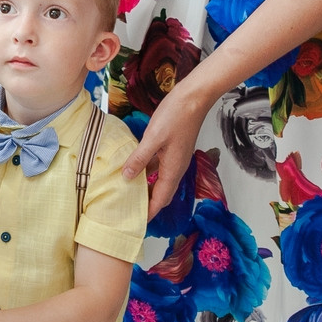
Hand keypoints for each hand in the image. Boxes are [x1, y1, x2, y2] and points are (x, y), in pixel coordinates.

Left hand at [123, 85, 211, 216]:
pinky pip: (158, 166)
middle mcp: (176, 167)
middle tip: (130, 211)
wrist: (195, 97)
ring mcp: (175, 158)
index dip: (149, 213)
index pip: (161, 199)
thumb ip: (140, 158)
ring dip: (147, 188)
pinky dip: (147, 171)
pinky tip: (134, 168)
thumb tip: (127, 177)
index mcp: (173, 170)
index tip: (137, 224)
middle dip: (148, 205)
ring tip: (128, 193)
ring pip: (160, 180)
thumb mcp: (153, 137)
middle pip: (161, 193)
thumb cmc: (176, 116)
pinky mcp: (172, 148)